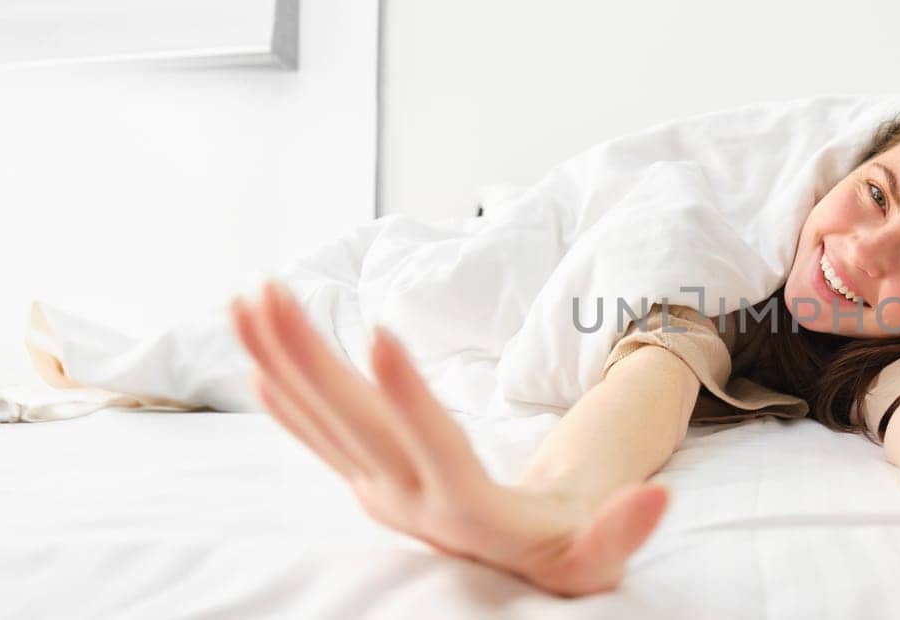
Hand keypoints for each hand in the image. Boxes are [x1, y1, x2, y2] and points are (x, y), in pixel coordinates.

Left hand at [229, 279, 667, 595]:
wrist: (528, 572)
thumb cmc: (570, 554)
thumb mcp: (603, 555)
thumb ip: (624, 530)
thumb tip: (654, 497)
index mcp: (471, 516)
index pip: (434, 448)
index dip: (408, 396)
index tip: (379, 334)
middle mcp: (413, 503)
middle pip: (356, 425)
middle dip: (308, 355)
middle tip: (267, 291)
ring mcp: (384, 494)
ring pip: (325, 423)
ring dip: (281, 360)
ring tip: (246, 300)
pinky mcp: (372, 484)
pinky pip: (320, 439)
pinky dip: (288, 400)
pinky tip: (258, 362)